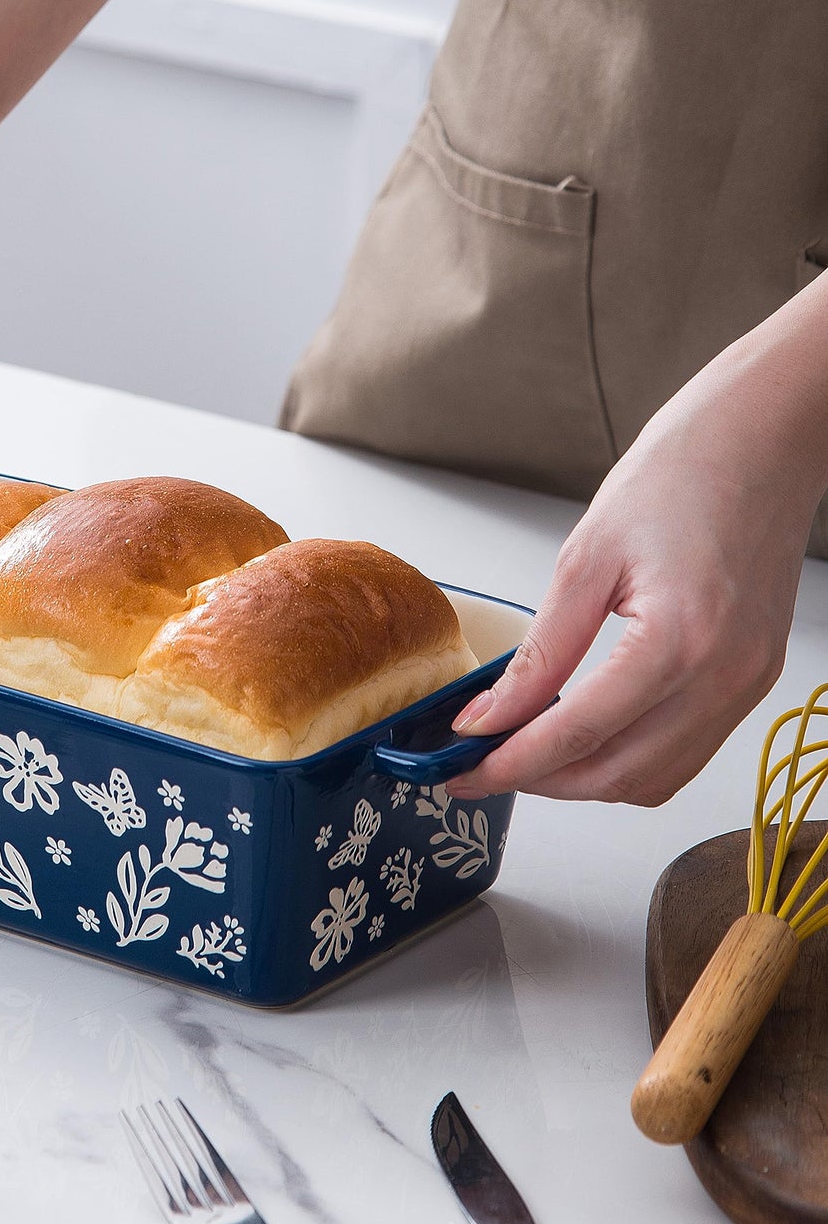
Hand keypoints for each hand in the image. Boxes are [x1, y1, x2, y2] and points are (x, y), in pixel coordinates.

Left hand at [445, 327, 826, 804]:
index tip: (461, 766)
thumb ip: (540, 652)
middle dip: (541, 782)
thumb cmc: (681, 475)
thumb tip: (492, 713)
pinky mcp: (752, 679)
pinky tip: (581, 737)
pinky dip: (627, 759)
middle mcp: (725, 676)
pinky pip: (685, 752)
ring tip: (522, 755)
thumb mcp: (585, 559)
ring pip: (655, 779)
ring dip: (584, 780)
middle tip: (479, 767)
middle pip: (618, 774)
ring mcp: (746, 684)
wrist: (761, 441)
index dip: (511, 761)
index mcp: (681, 640)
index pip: (580, 733)